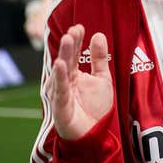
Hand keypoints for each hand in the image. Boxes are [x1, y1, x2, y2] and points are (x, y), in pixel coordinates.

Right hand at [47, 25, 112, 139]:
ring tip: (67, 40)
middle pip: (66, 59)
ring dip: (63, 55)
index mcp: (73, 73)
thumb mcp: (102, 79)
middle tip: (72, 31)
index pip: (73, 53)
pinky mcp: (60, 106)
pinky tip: (60, 65)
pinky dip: (60, 77)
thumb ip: (99, 58)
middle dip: (69, 45)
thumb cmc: (95, 108)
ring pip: (61, 71)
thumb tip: (98, 34)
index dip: (76, 40)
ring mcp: (61, 92)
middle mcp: (65, 81)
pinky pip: (60, 90)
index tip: (79, 27)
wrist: (94, 135)